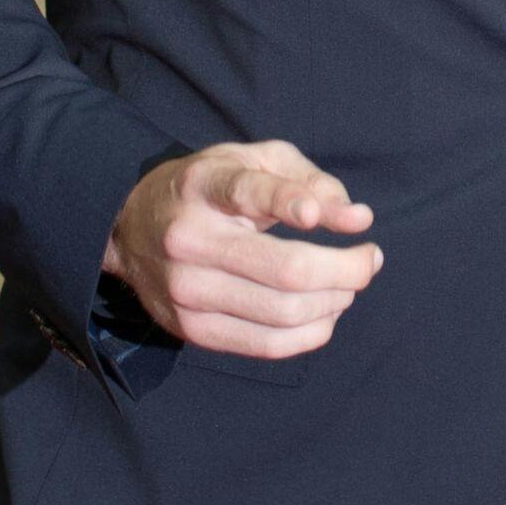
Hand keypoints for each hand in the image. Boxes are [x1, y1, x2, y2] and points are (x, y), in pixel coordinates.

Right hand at [102, 139, 381, 359]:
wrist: (133, 228)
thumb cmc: (214, 185)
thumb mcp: (256, 159)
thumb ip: (309, 179)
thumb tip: (357, 219)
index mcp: (204, 184)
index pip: (250, 191)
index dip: (292, 203)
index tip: (340, 217)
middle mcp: (189, 239)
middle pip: (284, 269)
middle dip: (345, 269)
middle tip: (372, 258)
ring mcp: (187, 290)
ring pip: (281, 312)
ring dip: (334, 301)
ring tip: (352, 283)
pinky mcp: (190, 330)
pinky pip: (264, 345)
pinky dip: (309, 333)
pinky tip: (328, 313)